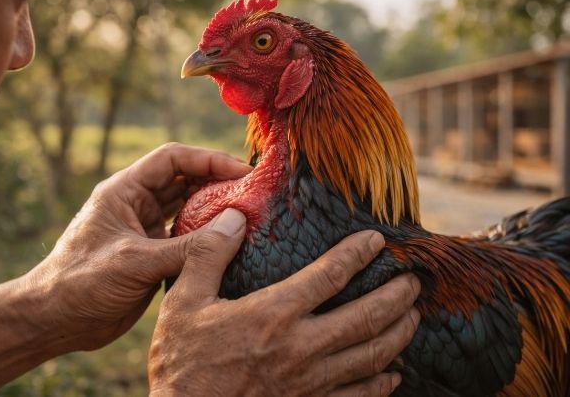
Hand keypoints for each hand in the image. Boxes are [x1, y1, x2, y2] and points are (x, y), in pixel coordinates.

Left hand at [25, 143, 252, 351]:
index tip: (243, 172)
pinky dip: (208, 240)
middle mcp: (136, 205)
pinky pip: (186, 240)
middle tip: (255, 193)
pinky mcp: (151, 257)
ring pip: (188, 210)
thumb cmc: (81, 282)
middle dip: (219, 183)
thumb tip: (236, 225)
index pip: (173, 159)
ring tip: (250, 216)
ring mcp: (145, 231)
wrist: (54, 321)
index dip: (209, 160)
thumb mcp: (135, 261)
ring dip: (216, 211)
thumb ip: (187, 247)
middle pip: (185, 181)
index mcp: (124, 191)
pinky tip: (231, 245)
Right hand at [149, 229, 420, 396]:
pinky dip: (382, 383)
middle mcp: (302, 347)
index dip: (358, 254)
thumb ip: (209, 255)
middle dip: (397, 295)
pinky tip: (392, 374)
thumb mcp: (183, 302)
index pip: (329, 275)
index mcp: (273, 314)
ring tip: (413, 315)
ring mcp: (311, 383)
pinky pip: (359, 396)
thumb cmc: (182, 364)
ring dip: (399, 333)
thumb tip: (234, 216)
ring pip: (372, 355)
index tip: (377, 240)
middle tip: (414, 279)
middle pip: (367, 316)